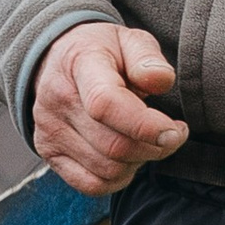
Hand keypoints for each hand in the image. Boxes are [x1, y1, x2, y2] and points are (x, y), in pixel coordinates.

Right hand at [32, 23, 186, 194]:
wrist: (59, 59)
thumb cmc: (103, 52)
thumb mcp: (130, 40)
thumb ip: (148, 58)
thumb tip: (161, 80)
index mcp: (80, 65)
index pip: (106, 103)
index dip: (146, 126)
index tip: (174, 130)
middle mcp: (57, 100)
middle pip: (113, 146)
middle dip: (155, 148)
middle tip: (172, 134)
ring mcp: (49, 129)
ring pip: (107, 169)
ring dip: (139, 162)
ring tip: (148, 141)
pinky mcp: (49, 152)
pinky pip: (91, 184)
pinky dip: (119, 179)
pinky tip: (130, 158)